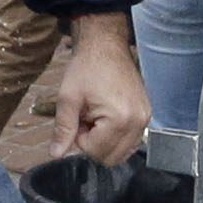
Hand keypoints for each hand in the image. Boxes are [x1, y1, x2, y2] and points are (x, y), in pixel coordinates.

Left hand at [52, 15, 151, 164]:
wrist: (105, 45)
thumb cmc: (86, 67)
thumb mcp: (68, 98)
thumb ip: (63, 129)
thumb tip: (56, 154)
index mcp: (120, 119)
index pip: (96, 151)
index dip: (80, 138)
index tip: (79, 117)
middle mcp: (138, 122)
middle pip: (112, 157)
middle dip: (94, 143)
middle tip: (86, 119)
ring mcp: (145, 118)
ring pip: (122, 152)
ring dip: (105, 141)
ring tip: (97, 116)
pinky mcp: (146, 114)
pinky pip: (131, 140)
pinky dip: (116, 135)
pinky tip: (107, 116)